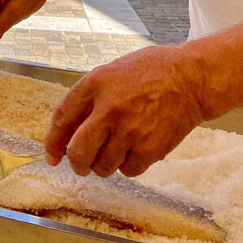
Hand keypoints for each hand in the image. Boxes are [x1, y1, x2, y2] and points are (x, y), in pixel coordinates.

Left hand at [44, 46, 203, 176]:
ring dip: (104, 165)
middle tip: (80, 164)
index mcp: (96, 82)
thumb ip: (91, 97)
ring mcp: (129, 130)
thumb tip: (70, 130)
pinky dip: (127, 166)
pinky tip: (134, 150)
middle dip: (76, 163)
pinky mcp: (149, 148)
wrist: (190, 78)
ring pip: (102, 166)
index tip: (52, 155)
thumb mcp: (113, 72)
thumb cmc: (152, 71)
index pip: (63, 116)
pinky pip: (127, 171)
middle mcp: (109, 107)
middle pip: (78, 152)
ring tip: (115, 151)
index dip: (53, 141)